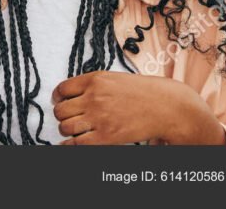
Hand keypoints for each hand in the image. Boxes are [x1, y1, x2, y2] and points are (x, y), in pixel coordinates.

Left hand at [51, 72, 225, 144]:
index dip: (58, 98)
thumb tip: (72, 95)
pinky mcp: (106, 136)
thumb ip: (94, 85)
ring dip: (67, 130)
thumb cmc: (144, 92)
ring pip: (64, 126)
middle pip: (60, 110)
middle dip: (62, 116)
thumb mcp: (115, 79)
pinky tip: (71, 145)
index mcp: (95, 79)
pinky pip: (76, 143)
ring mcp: (99, 117)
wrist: (167, 106)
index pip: (62, 89)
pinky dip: (69, 146)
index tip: (60, 102)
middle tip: (70, 118)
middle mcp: (93, 97)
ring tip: (77, 130)